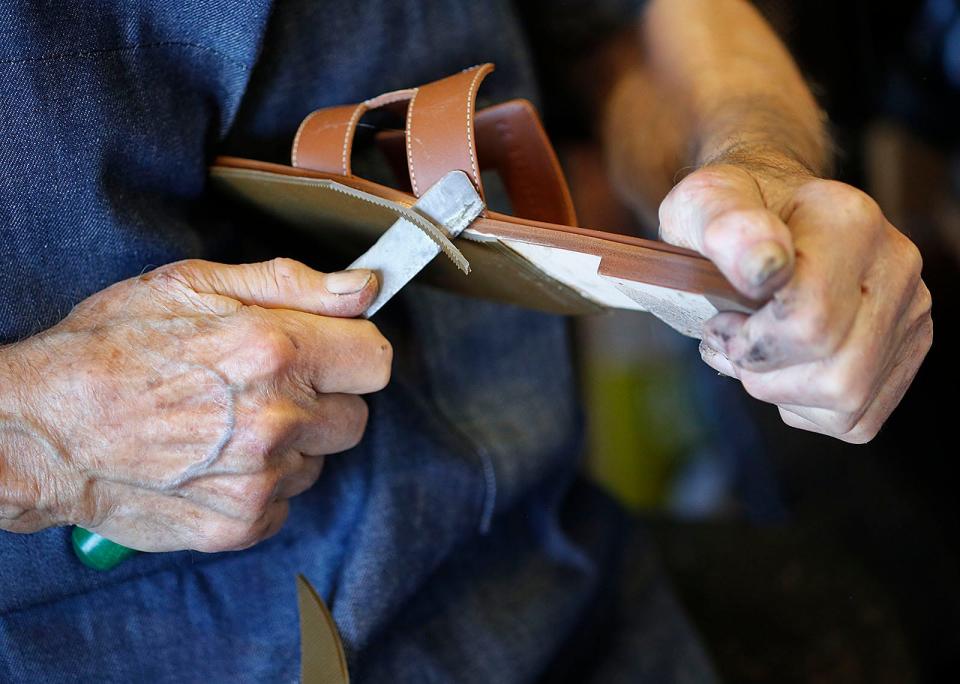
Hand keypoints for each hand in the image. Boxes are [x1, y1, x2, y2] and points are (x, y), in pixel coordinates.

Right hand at [0, 258, 390, 550]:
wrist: (39, 432)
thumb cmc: (109, 347)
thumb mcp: (192, 283)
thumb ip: (292, 284)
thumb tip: (364, 287)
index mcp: (274, 351)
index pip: (376, 360)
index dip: (351, 352)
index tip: (325, 351)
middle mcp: (277, 420)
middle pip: (354, 417)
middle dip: (321, 400)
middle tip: (263, 387)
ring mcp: (260, 480)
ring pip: (317, 462)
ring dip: (289, 445)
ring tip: (224, 425)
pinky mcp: (240, 525)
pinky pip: (284, 504)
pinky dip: (259, 487)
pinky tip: (212, 462)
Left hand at [659, 163, 931, 442]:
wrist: (764, 215)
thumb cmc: (727, 216)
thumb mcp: (702, 204)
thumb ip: (722, 225)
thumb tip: (763, 267)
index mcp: (848, 221)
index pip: (810, 323)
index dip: (748, 341)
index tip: (721, 320)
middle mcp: (895, 265)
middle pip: (834, 373)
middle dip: (761, 371)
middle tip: (729, 339)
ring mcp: (909, 312)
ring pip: (848, 400)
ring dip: (779, 391)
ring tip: (750, 353)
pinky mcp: (905, 352)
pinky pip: (855, 418)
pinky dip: (802, 406)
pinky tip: (781, 367)